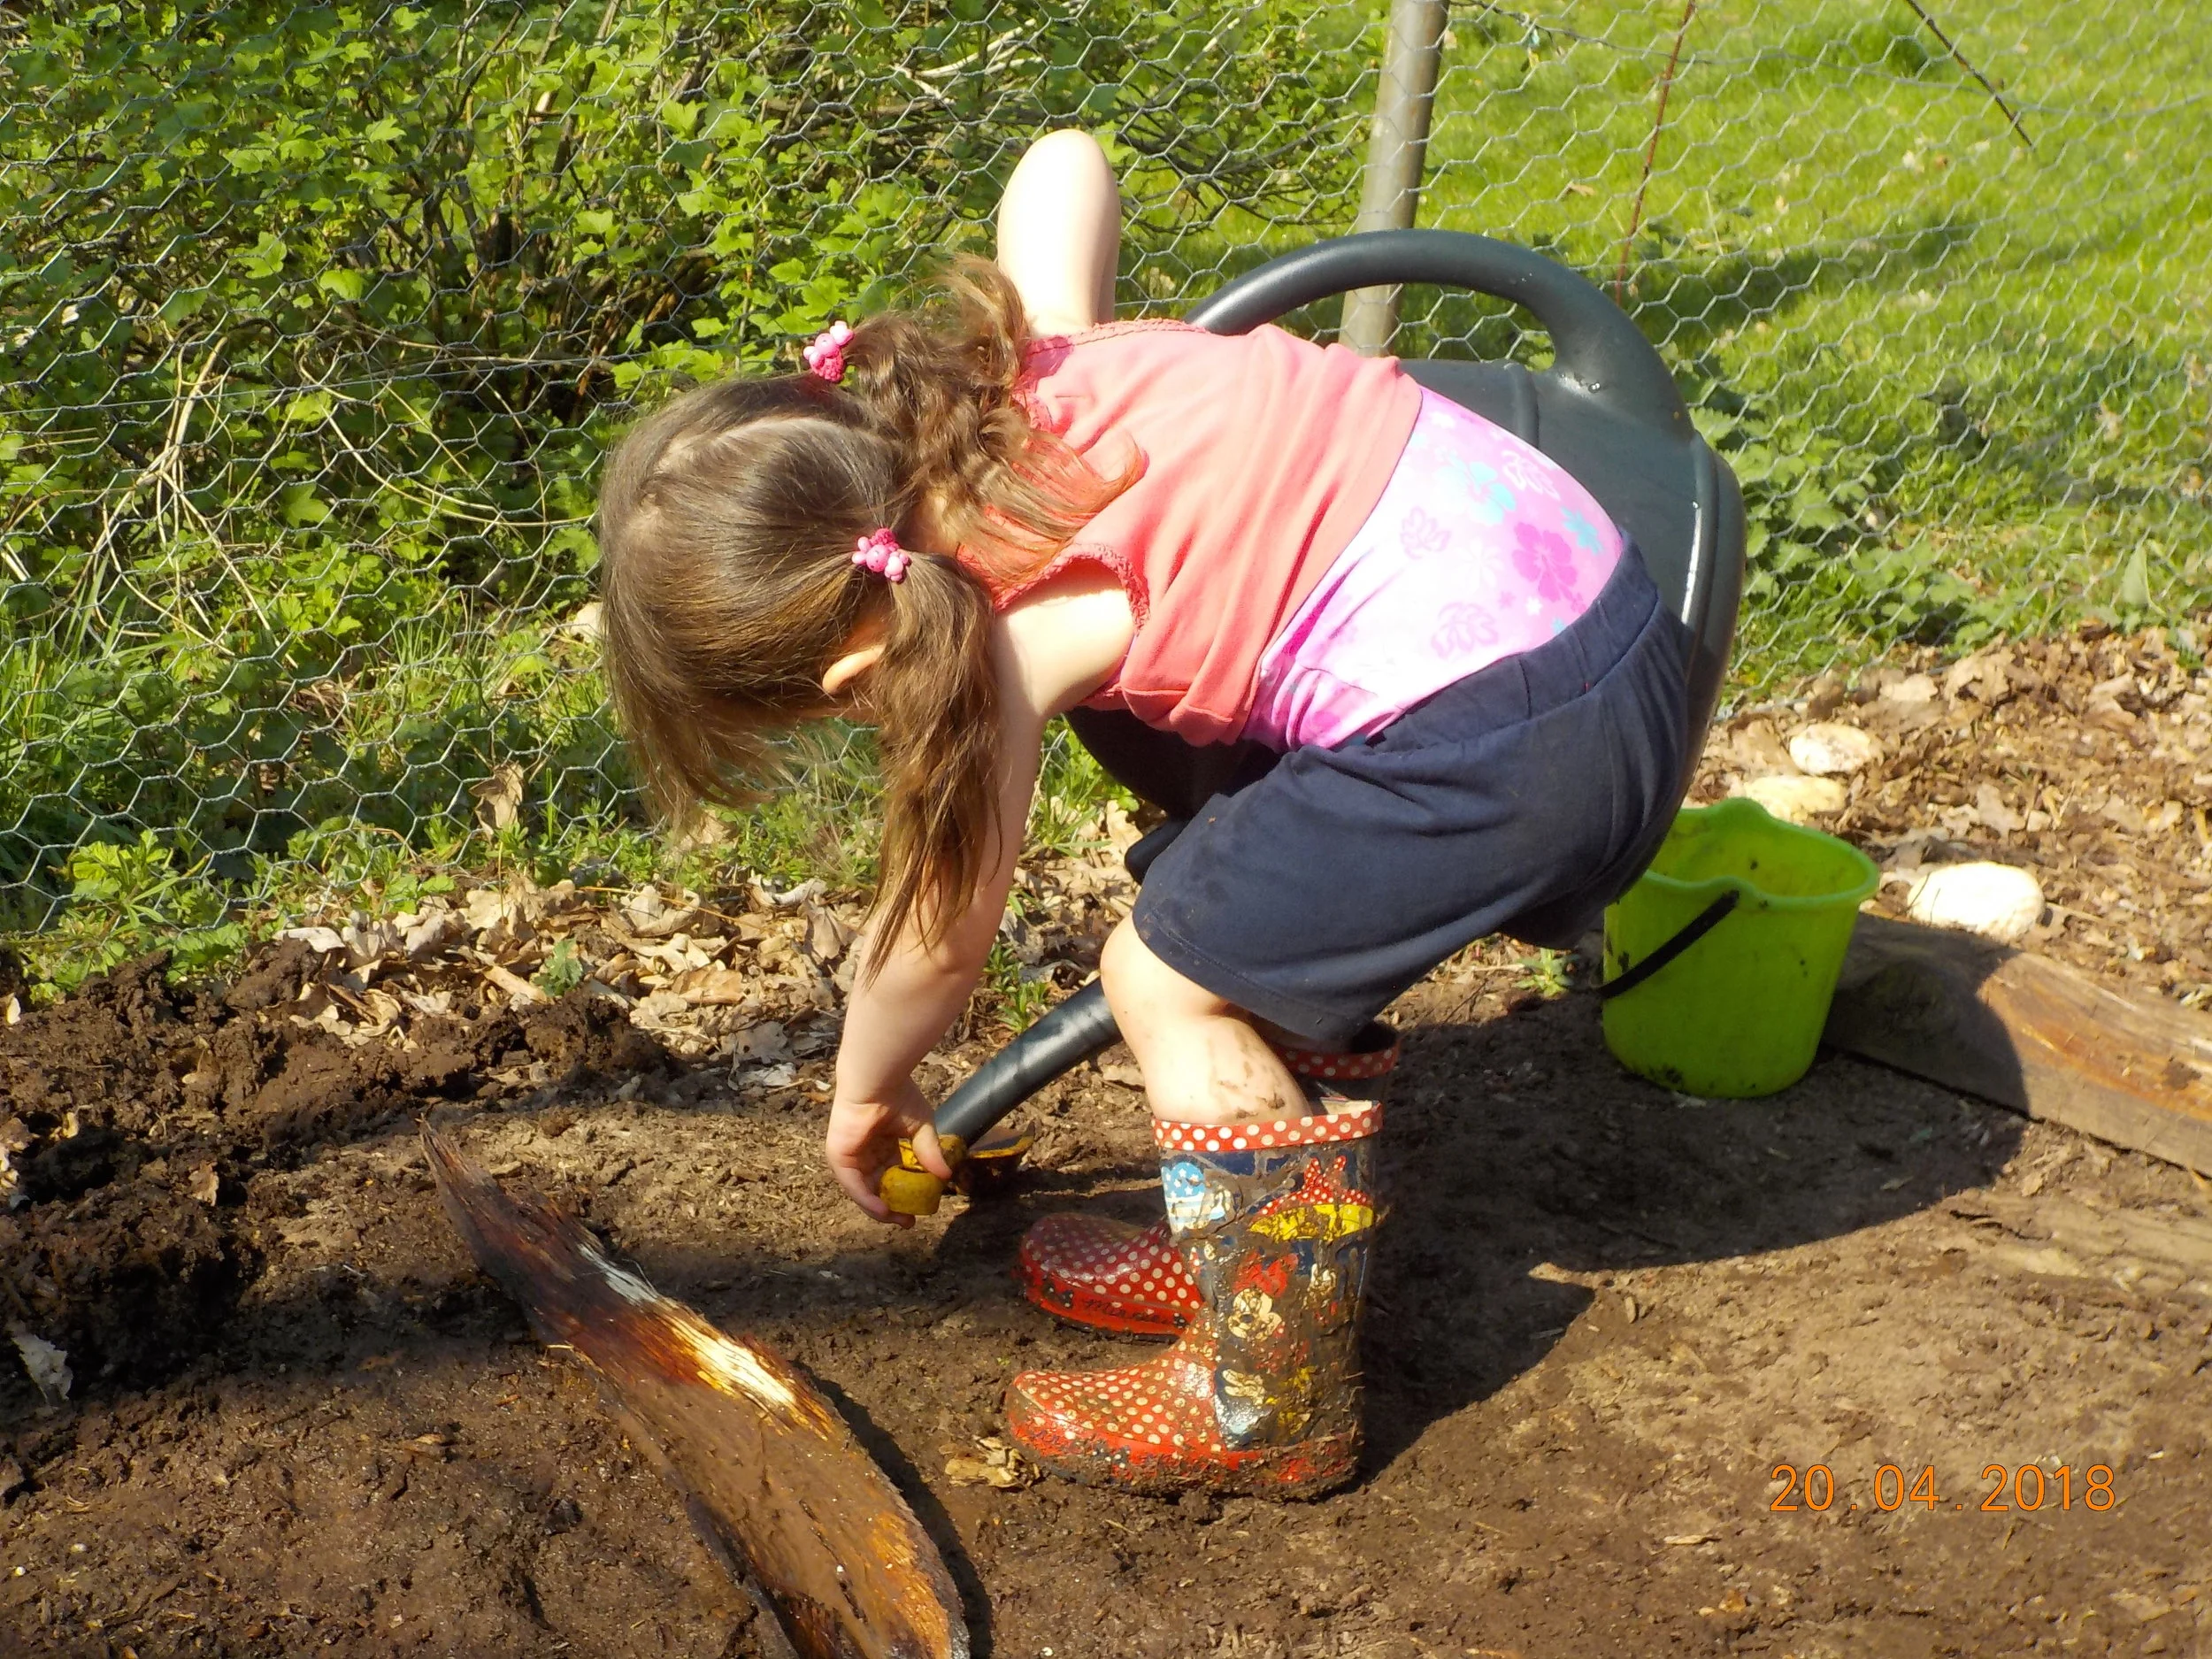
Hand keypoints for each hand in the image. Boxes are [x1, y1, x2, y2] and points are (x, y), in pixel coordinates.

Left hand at [824, 1077, 952, 1226]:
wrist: (879, 1081)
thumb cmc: (899, 1097)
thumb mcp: (921, 1128)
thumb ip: (930, 1152)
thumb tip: (947, 1176)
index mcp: (881, 1143)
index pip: (891, 1174)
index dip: (905, 1193)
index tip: (920, 1209)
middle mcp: (864, 1152)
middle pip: (876, 1187)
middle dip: (892, 1207)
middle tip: (909, 1222)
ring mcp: (849, 1156)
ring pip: (864, 1190)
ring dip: (880, 1209)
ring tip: (899, 1221)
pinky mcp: (839, 1157)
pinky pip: (853, 1185)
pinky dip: (868, 1200)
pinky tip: (884, 1211)